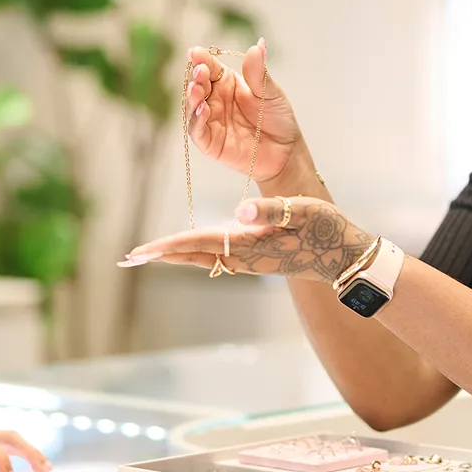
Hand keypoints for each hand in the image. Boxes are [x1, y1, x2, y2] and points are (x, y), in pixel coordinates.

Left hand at [121, 196, 374, 284]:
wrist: (346, 257)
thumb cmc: (327, 230)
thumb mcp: (303, 212)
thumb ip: (271, 210)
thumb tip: (240, 210)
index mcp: (249, 245)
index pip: (198, 244)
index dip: (166, 246)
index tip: (139, 251)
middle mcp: (243, 258)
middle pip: (191, 257)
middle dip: (159, 256)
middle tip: (126, 257)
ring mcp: (249, 262)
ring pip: (201, 259)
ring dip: (173, 255)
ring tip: (146, 253)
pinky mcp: (256, 260)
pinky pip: (215, 258)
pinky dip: (193, 253)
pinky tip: (187, 250)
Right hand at [186, 40, 305, 187]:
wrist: (285, 150)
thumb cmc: (277, 118)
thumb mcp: (270, 92)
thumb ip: (258, 72)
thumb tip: (258, 44)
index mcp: (226, 82)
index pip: (210, 67)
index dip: (202, 59)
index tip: (196, 52)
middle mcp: (214, 99)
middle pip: (198, 84)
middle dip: (196, 76)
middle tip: (200, 70)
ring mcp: (210, 120)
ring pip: (192, 106)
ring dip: (192, 97)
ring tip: (197, 88)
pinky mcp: (209, 142)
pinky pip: (197, 130)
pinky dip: (197, 120)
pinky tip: (203, 110)